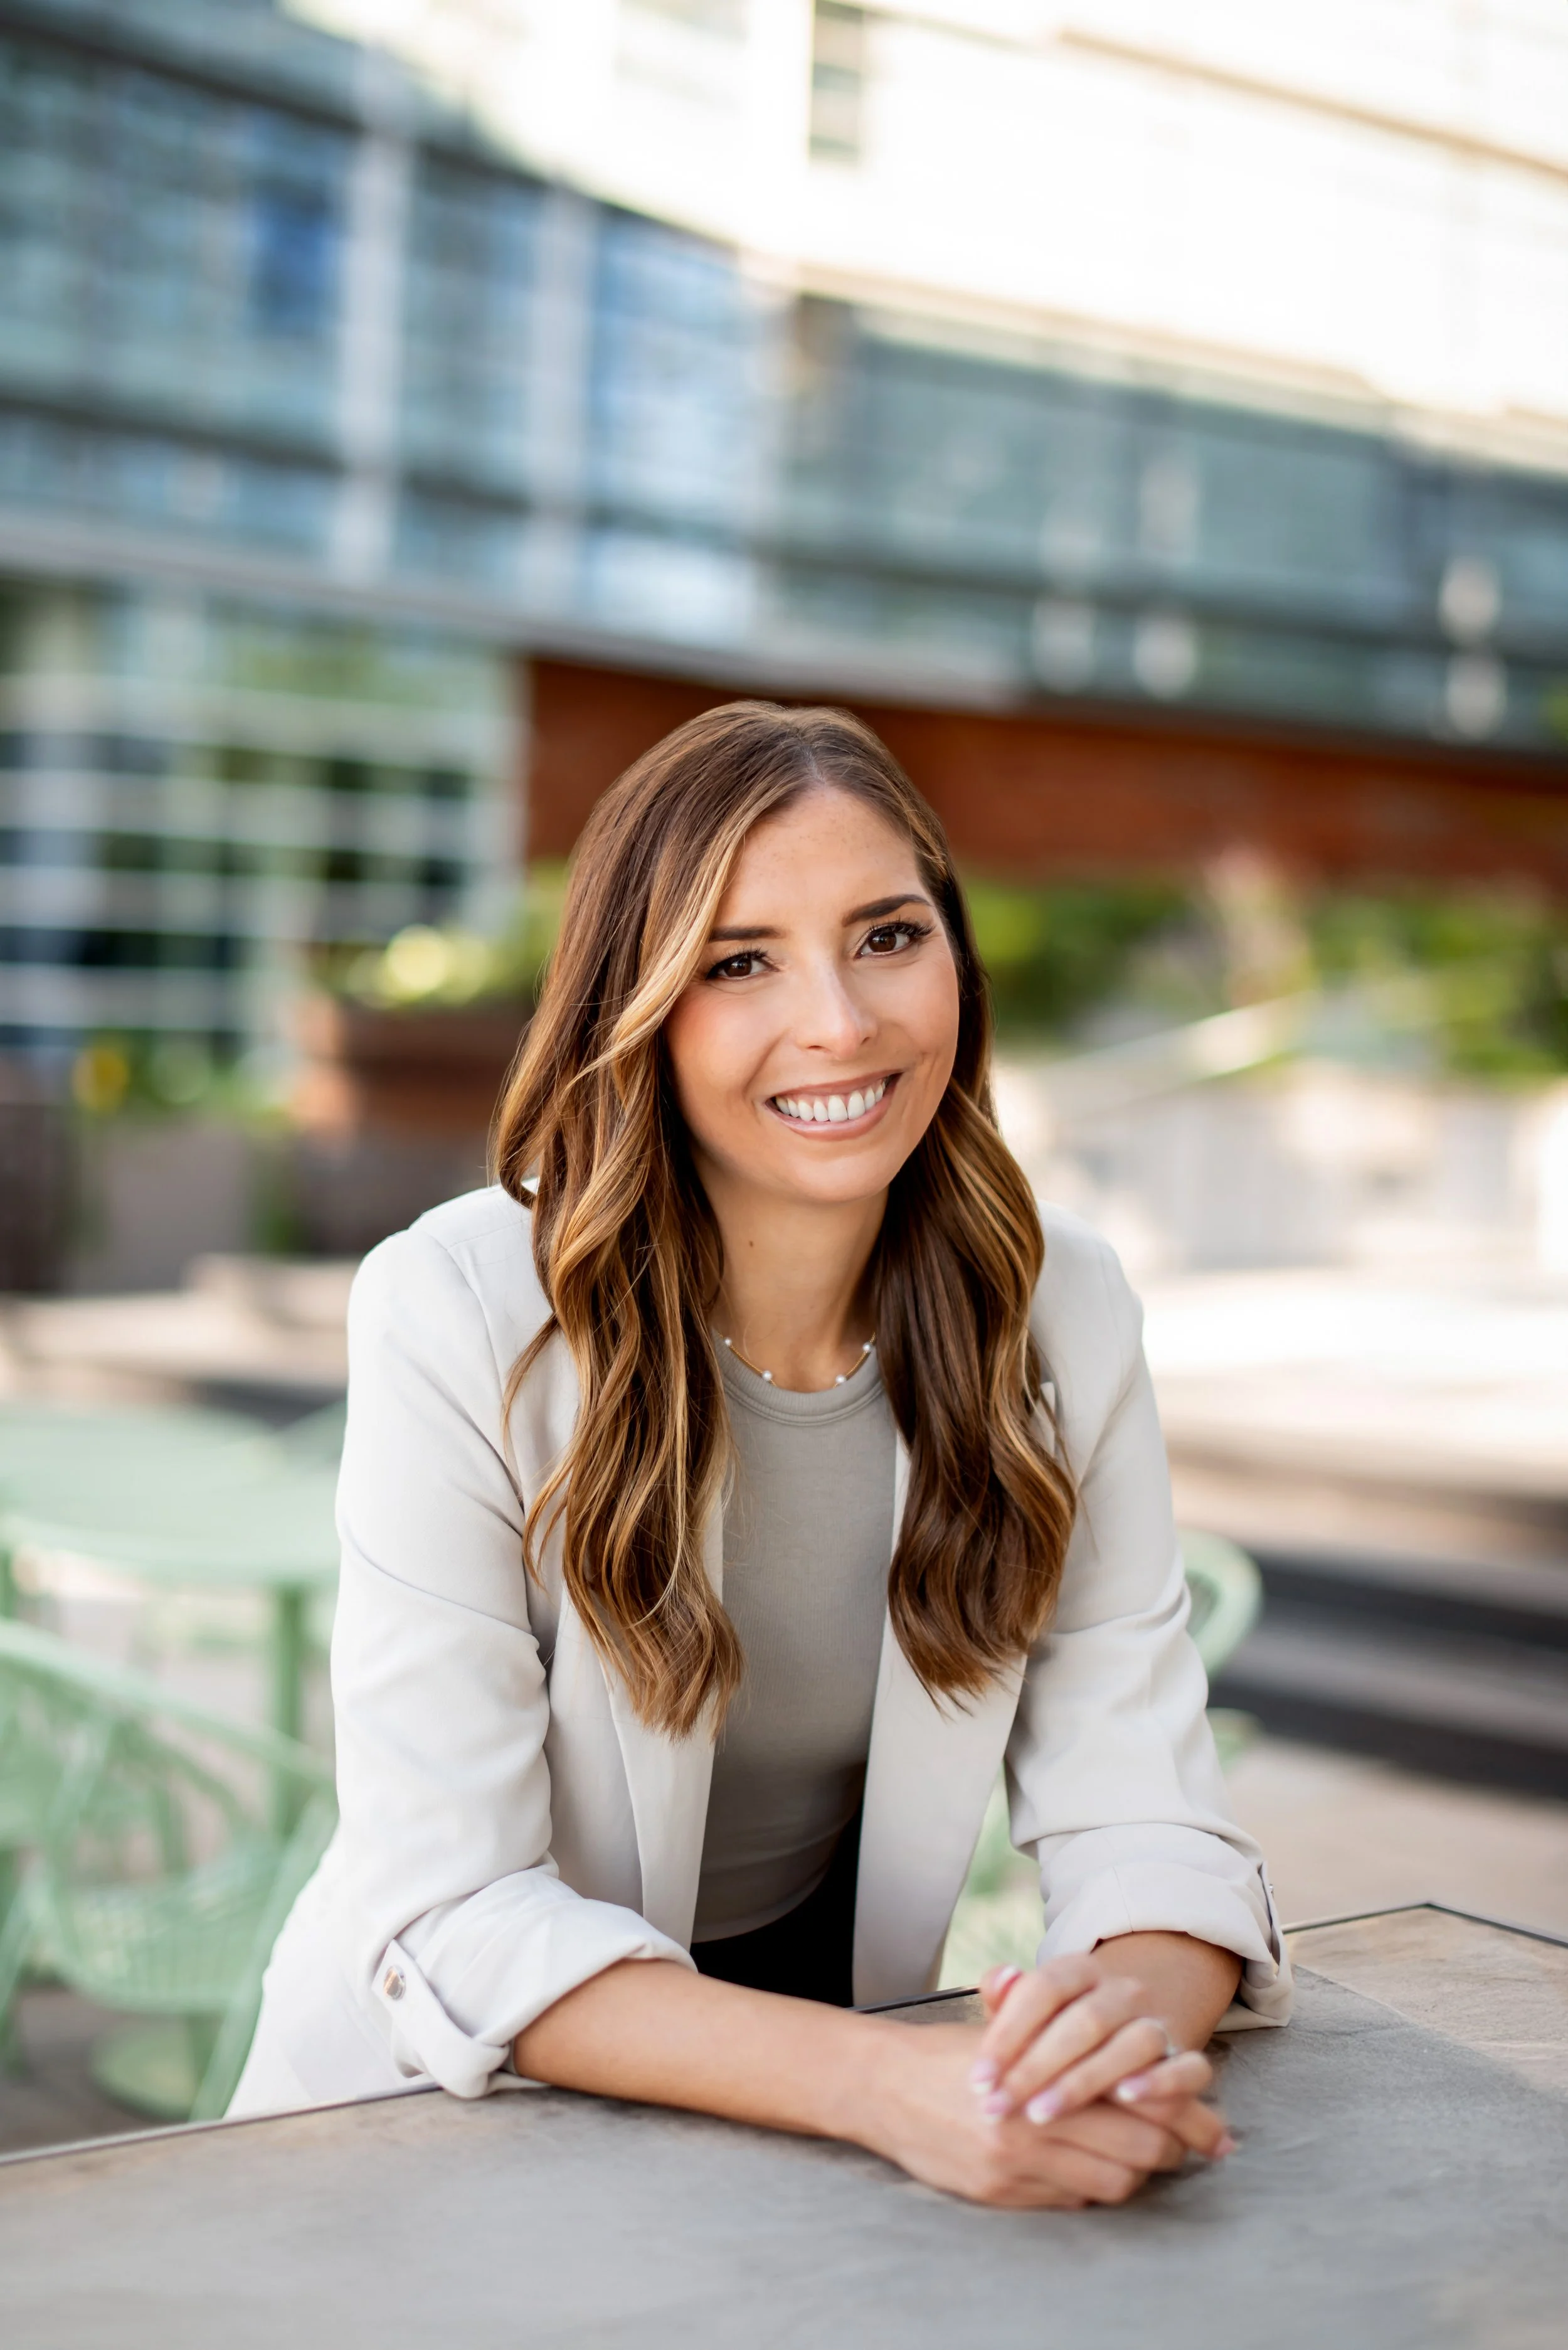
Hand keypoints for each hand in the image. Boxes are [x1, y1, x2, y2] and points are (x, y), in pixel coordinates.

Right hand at [853, 2021, 1223, 2208]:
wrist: (881, 2085)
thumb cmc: (950, 2052)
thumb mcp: (1005, 2024)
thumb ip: (1064, 2029)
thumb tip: (1130, 2041)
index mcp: (1043, 2073)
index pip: (1137, 2102)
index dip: (1175, 2110)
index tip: (1194, 2109)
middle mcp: (1034, 2125)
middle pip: (1137, 2149)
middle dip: (1167, 2145)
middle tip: (1181, 2136)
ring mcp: (1017, 2166)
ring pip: (1112, 2182)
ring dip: (1133, 2171)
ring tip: (1138, 2152)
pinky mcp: (999, 2194)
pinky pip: (1072, 2201)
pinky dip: (1091, 2187)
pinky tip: (1091, 2167)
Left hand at [968, 1956, 1231, 2153]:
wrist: (1127, 2028)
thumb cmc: (1059, 2029)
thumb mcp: (1030, 2011)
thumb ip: (1007, 1999)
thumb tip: (998, 1978)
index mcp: (1080, 1969)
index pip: (1044, 1989)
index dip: (1009, 2032)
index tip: (979, 2078)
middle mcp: (1122, 1990)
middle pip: (1084, 2021)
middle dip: (1036, 2068)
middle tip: (998, 2107)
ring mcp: (1157, 2021)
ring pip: (1132, 2043)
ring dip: (1085, 2081)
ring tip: (1043, 2114)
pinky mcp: (1185, 2057)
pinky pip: (1189, 2067)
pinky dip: (1163, 2083)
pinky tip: (1127, 2099)